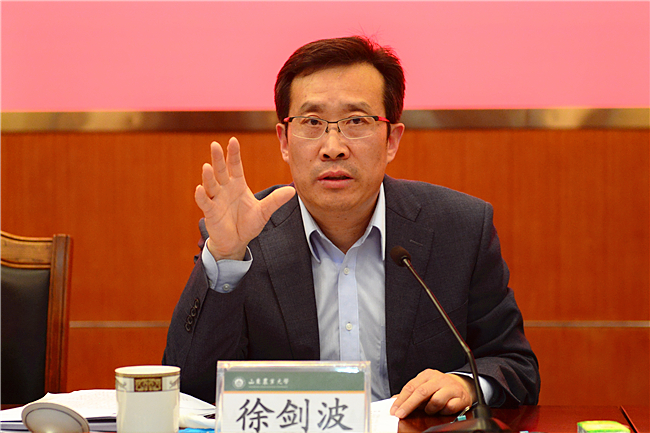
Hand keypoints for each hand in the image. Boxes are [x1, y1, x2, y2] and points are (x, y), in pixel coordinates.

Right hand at [195, 138, 294, 260]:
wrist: (237, 242)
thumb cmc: (248, 224)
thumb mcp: (264, 211)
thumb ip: (275, 200)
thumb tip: (292, 190)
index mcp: (237, 184)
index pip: (235, 166)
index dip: (233, 154)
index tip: (233, 140)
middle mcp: (225, 189)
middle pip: (220, 170)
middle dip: (218, 158)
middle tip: (215, 144)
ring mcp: (216, 199)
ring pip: (211, 184)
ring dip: (208, 176)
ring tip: (207, 166)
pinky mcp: (211, 212)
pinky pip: (205, 202)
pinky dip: (201, 196)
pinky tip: (199, 189)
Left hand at [390, 369, 476, 418]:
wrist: (462, 386)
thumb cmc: (439, 387)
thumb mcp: (424, 386)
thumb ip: (410, 394)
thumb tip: (394, 401)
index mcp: (427, 375)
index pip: (410, 387)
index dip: (401, 400)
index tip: (394, 410)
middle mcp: (438, 379)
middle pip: (421, 392)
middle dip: (408, 406)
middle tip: (401, 415)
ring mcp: (450, 387)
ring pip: (435, 401)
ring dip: (430, 409)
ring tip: (431, 410)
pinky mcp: (460, 397)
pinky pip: (449, 407)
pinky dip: (444, 411)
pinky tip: (444, 409)